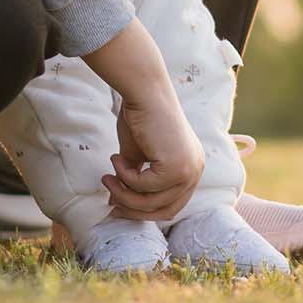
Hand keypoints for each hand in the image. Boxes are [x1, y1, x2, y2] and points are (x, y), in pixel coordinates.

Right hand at [81, 20, 203, 220]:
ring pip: (152, 202)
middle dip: (133, 208)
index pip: (171, 205)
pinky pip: (144, 187)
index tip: (117, 205)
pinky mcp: (177, 168)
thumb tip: (115, 203)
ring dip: (124, 193)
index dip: (143, 210)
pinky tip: (117, 159)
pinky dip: (126, 177)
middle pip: (165, 211)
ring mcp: (189, 171)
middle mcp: (195, 172)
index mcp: (190, 168)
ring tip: (107, 177)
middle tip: (108, 199)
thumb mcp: (138, 155)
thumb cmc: (141, 116)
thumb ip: (133, 179)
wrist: (145, 92)